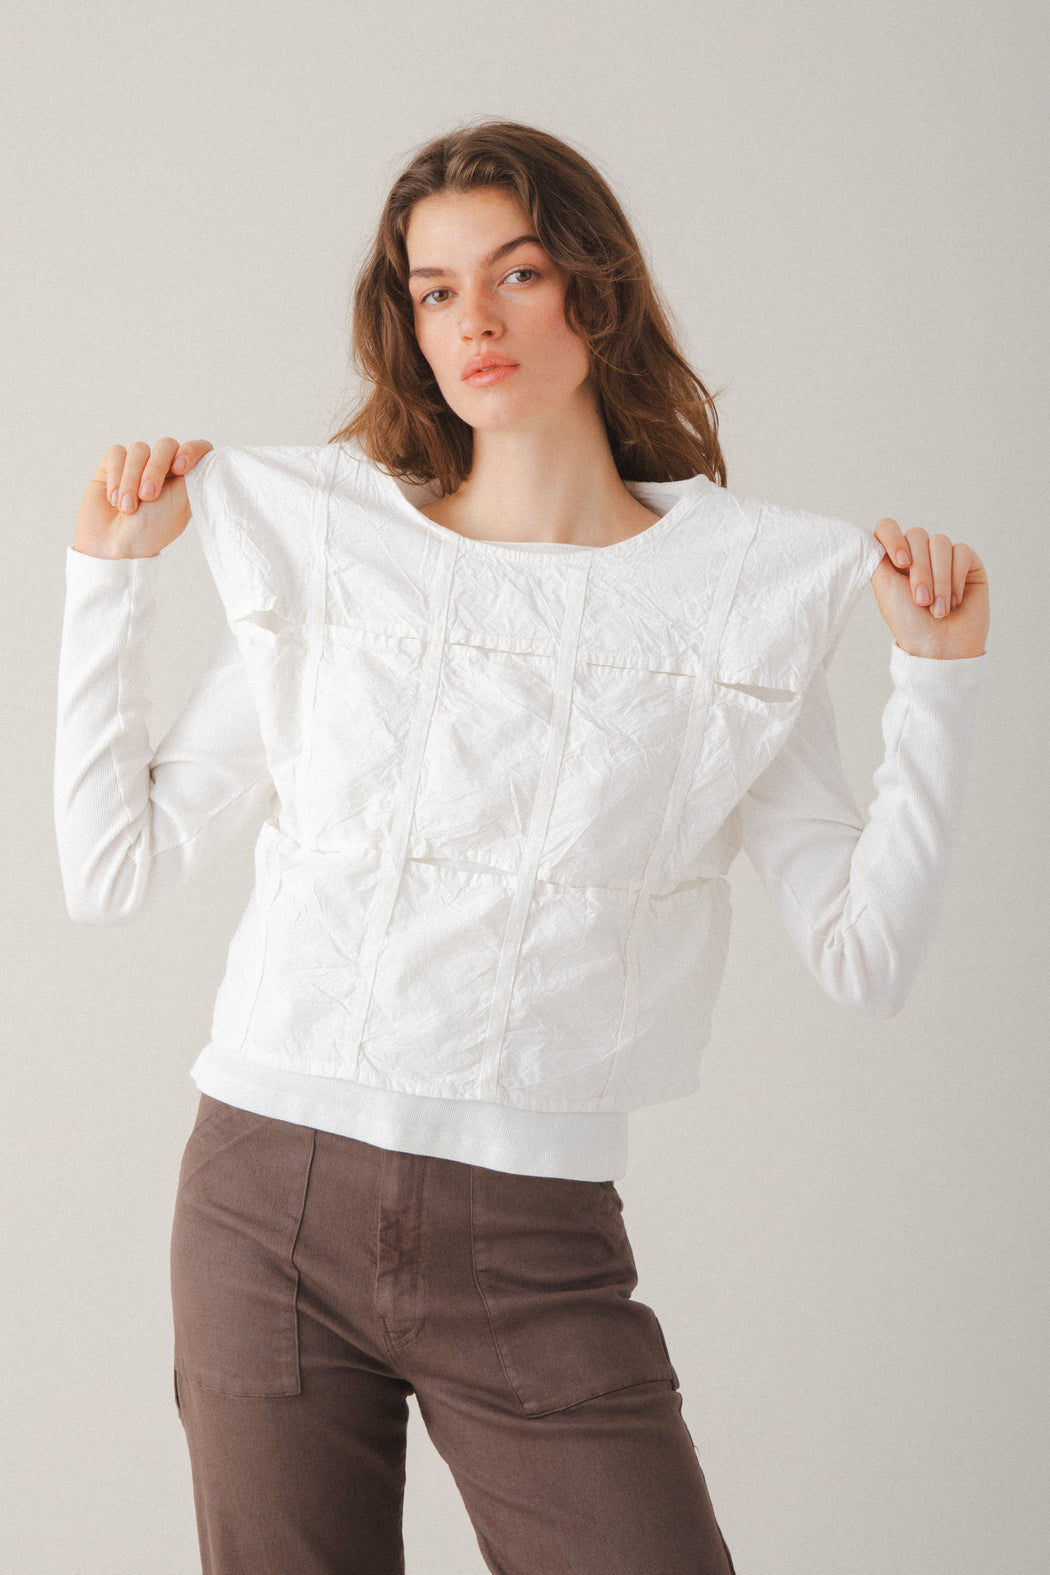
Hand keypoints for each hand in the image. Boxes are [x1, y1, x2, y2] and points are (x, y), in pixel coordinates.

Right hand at [73, 438, 213, 558]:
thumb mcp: (179, 506)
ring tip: (127, 508)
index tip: (180, 468)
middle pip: (167, 444)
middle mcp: (163, 468)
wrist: (113, 546)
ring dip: (131, 479)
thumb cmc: (149, 531)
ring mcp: (138, 464)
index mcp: (184, 479)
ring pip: (139, 449)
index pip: (198, 449)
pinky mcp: (113, 464)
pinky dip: (115, 476)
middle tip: (148, 496)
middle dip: (156, 469)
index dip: (192, 450)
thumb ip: (192, 478)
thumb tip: (207, 458)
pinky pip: (117, 453)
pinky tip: (114, 499)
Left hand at [870, 518, 988, 658]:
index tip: (901, 563)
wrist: (940, 647)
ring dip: (939, 579)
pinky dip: (956, 578)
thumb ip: (877, 557)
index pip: (888, 527)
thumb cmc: (910, 623)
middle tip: (921, 601)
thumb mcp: (884, 588)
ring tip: (938, 609)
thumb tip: (872, 534)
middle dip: (920, 571)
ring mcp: (943, 558)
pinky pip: (962, 552)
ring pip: (941, 542)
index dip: (893, 537)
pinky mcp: (968, 563)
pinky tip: (955, 601)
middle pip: (917, 535)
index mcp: (894, 559)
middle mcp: (918, 554)